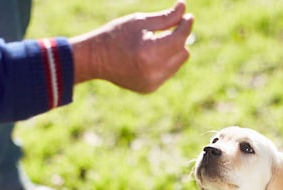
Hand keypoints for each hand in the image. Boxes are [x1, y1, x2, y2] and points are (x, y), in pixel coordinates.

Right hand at [70, 1, 193, 92]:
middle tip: (170, 28)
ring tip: (156, 42)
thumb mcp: (140, 21)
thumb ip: (165, 18)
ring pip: (177, 63)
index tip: (188, 16)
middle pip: (182, 52)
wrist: (95, 59)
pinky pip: (168, 72)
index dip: (185, 26)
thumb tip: (184, 8)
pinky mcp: (150, 88)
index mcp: (149, 52)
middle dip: (179, 39)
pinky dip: (164, 62)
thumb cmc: (116, 35)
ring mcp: (152, 83)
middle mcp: (153, 71)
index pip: (179, 39)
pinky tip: (149, 55)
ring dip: (173, 51)